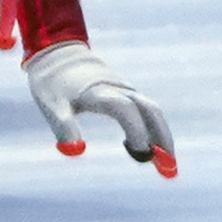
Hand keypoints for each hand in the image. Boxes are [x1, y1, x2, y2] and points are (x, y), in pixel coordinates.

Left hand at [24, 42, 177, 175]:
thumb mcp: (53, 107)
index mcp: (100, 92)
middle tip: (170, 169)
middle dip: (163, 138)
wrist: (57, 53)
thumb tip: (76, 152)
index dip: (137, 131)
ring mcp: (124, 89)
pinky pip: (145, 110)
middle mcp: (118, 89)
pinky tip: (149, 148)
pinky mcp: (125, 91)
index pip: (126, 110)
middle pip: (150, 111)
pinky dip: (152, 129)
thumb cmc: (52, 83)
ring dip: (162, 136)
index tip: (143, 154)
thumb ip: (65, 128)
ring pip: (152, 111)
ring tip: (166, 166)